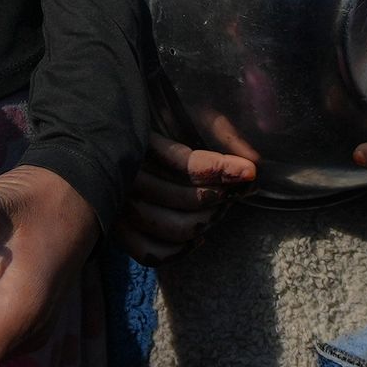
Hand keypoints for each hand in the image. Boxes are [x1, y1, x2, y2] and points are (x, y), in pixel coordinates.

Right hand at [121, 129, 257, 263]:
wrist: (113, 139)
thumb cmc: (162, 122)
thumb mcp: (192, 113)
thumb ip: (221, 130)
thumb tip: (252, 161)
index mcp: (140, 144)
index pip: (186, 164)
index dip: (221, 170)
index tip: (249, 172)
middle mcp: (125, 177)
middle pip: (184, 199)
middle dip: (219, 197)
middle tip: (236, 190)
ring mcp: (119, 207)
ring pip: (170, 228)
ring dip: (204, 223)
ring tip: (220, 209)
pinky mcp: (118, 231)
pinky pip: (150, 253)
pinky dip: (178, 251)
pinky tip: (197, 238)